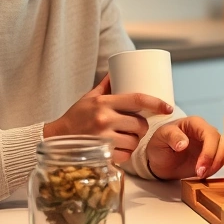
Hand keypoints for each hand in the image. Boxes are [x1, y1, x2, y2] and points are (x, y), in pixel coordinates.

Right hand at [43, 74, 172, 163]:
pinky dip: (125, 153)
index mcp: (103, 102)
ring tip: (126, 138)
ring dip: (135, 141)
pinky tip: (119, 149)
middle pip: (140, 124)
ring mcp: (103, 138)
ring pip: (135, 141)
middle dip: (142, 127)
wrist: (55, 139)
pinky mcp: (102, 154)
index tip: (168, 107)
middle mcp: (104, 119)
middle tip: (136, 126)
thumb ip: (106, 85)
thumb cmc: (75, 117)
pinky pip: (126, 155)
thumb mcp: (89, 97)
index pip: (137, 99)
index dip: (157, 103)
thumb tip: (118, 67)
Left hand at [146, 116, 223, 179]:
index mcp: (196, 124)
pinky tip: (203, 176)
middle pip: (222, 143)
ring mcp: (211, 144)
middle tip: (200, 174)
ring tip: (201, 175)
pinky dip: (216, 169)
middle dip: (215, 160)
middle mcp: (206, 132)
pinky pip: (221, 162)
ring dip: (217, 165)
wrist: (159, 160)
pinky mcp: (212, 156)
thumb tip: (184, 143)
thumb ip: (171, 136)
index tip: (200, 167)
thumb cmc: (159, 144)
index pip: (210, 134)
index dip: (208, 151)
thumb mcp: (160, 138)